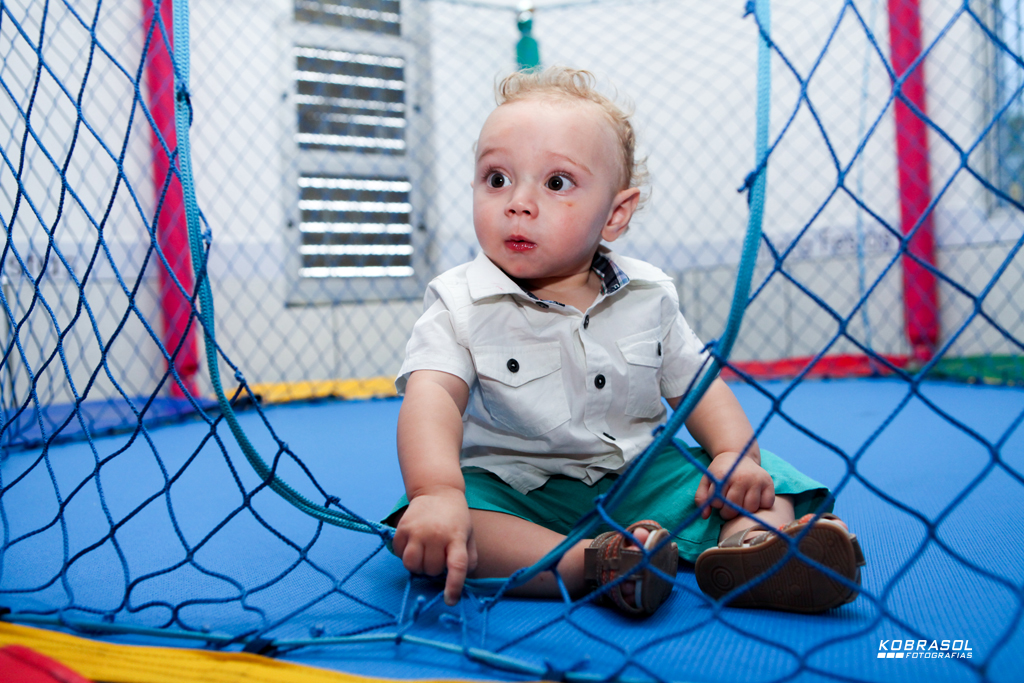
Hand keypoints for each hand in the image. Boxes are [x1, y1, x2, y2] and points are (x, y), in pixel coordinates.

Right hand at [392, 487, 477, 605]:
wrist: (437, 491)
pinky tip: (414, 545)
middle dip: (435, 568)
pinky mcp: (402, 528)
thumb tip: (460, 581)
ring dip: (418, 566)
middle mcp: (436, 534)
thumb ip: (469, 559)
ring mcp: (417, 530)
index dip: (454, 586)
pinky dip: (405, 555)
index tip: (450, 601)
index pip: (457, 566)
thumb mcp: (469, 536)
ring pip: (412, 566)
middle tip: (438, 555)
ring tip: (424, 554)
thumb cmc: (456, 518)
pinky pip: (399, 554)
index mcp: (457, 537)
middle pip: (431, 569)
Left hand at [694, 452, 774, 520]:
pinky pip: (767, 504)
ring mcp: (757, 479)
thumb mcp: (707, 480)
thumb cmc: (721, 471)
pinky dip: (761, 506)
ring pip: (751, 508)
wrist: (738, 455)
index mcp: (723, 475)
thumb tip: (704, 516)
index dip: (717, 505)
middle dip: (728, 512)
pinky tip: (753, 499)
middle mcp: (741, 477)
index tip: (718, 499)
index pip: (718, 502)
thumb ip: (701, 498)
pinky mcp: (768, 482)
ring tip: (739, 503)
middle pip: (735, 508)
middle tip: (728, 507)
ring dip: (744, 511)